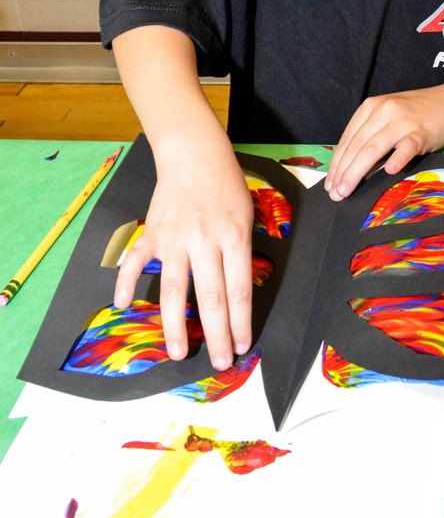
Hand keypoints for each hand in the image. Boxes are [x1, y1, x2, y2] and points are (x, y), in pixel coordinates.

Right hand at [113, 138, 253, 371]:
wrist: (195, 154)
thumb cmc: (227, 186)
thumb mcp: (247, 216)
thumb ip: (241, 254)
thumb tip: (237, 297)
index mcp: (234, 236)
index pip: (238, 290)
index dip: (240, 322)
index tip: (240, 346)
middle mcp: (204, 239)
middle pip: (211, 297)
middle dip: (216, 335)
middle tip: (218, 362)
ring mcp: (175, 237)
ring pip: (174, 289)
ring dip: (175, 325)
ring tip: (177, 353)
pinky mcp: (152, 232)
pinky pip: (135, 261)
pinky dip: (125, 282)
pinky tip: (122, 305)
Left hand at [325, 87, 443, 200]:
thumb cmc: (415, 114)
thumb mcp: (387, 117)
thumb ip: (370, 136)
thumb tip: (349, 168)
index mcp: (370, 107)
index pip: (348, 138)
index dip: (336, 163)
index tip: (329, 183)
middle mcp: (384, 111)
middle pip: (357, 145)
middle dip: (343, 172)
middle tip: (335, 193)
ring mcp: (403, 121)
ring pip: (374, 149)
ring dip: (357, 172)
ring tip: (348, 190)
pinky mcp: (421, 133)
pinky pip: (406, 148)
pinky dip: (396, 159)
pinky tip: (388, 172)